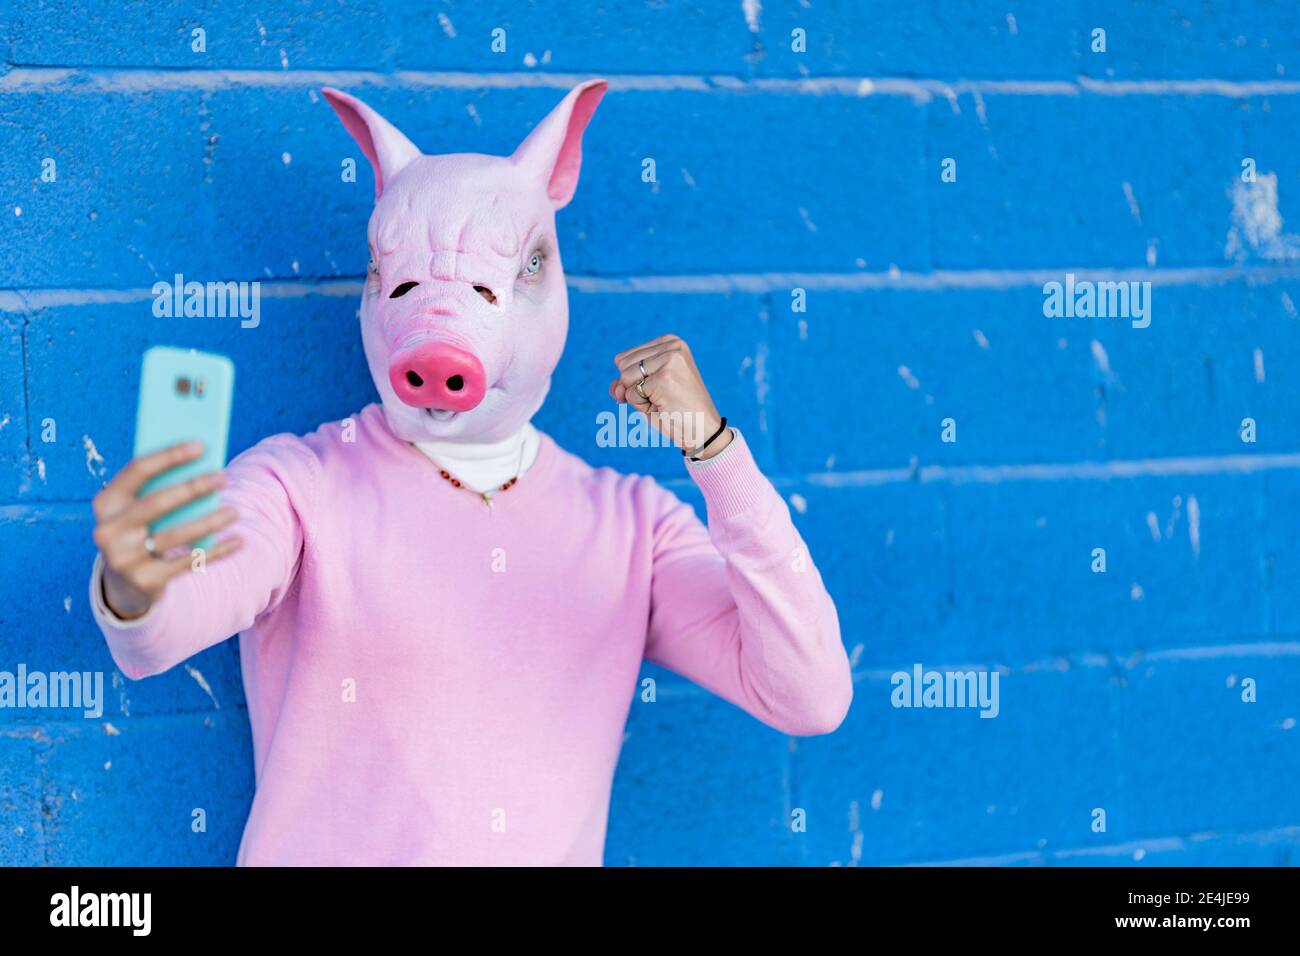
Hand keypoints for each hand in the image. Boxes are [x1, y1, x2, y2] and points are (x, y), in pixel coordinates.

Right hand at [91, 441, 241, 619]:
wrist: (125, 581)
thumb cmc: (141, 528)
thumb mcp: (139, 508)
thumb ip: (160, 487)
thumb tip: (204, 464)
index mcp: (106, 503)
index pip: (136, 471)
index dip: (169, 456)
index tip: (201, 445)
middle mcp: (108, 530)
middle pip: (156, 503)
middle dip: (192, 488)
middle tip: (223, 476)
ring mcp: (124, 558)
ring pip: (175, 535)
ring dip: (209, 521)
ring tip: (235, 511)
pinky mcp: (145, 580)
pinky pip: (188, 562)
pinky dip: (216, 551)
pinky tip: (238, 540)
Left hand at [609, 334, 732, 459]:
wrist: (702, 432)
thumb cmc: (676, 410)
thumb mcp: (646, 390)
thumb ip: (624, 382)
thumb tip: (616, 388)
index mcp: (669, 342)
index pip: (624, 358)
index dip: (633, 380)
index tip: (660, 388)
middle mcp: (671, 345)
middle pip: (622, 364)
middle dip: (634, 387)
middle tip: (662, 396)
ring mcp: (669, 359)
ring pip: (625, 378)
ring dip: (639, 397)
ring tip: (664, 400)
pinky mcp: (665, 377)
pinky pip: (631, 394)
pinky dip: (642, 406)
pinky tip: (665, 406)